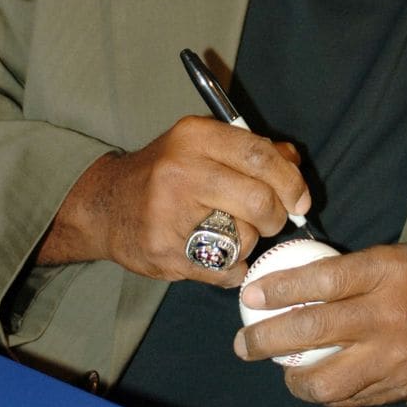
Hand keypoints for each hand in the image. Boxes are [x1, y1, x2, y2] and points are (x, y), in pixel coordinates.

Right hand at [37, 115, 309, 286]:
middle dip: (276, 216)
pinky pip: (225, 269)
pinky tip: (218, 255)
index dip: (290, 180)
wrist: (105, 206)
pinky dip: (233, 268)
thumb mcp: (201, 146)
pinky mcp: (165, 253)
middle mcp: (181, 171)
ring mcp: (170, 215)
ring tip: (228, 232)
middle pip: (258, 199)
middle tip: (272, 220)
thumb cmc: (165, 173)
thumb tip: (294, 163)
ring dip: (249, 241)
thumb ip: (249, 149)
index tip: (302, 199)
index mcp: (195, 136)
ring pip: (244, 237)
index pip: (259, 155)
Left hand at [233, 244, 406, 406]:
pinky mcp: (400, 388)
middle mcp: (386, 314)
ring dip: (295, 381)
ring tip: (284, 373)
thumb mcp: (400, 259)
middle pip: (313, 330)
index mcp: (386, 272)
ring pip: (327, 380)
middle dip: (268, 340)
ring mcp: (393, 357)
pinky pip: (352, 399)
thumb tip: (304, 285)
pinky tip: (321, 384)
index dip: (281, 288)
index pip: (322, 279)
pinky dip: (330, 395)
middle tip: (245, 344)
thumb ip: (357, 272)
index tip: (252, 294)